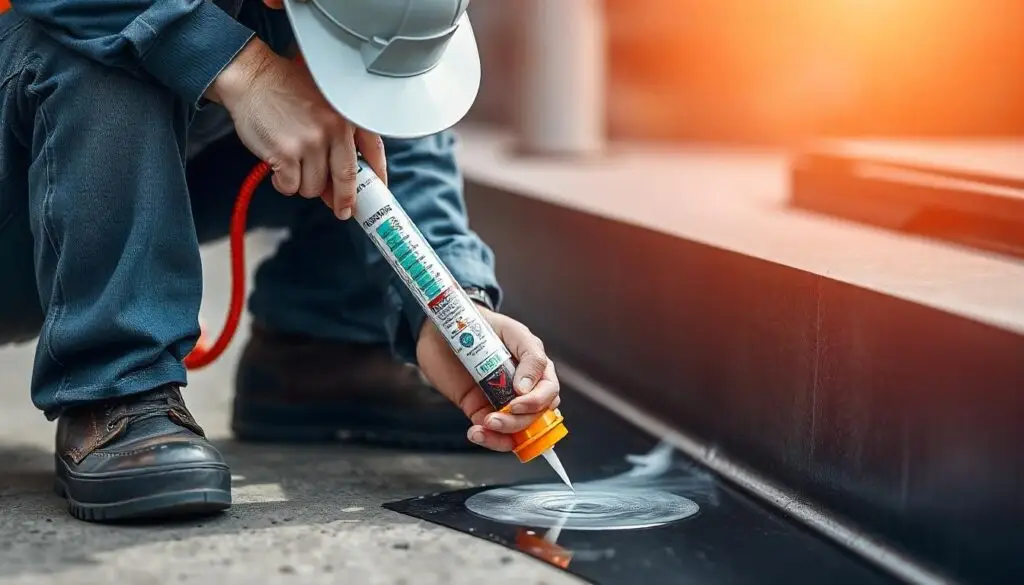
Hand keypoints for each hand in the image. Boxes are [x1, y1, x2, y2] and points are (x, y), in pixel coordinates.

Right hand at [204, 37, 386, 219]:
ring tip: (293, 165)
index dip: (378, 176)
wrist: (251, 77)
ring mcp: (310, 142)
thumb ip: (339, 136)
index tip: (378, 193)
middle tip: (342, 210)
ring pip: (315, 187)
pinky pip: (291, 186)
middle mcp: (333, 128)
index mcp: (347, 115)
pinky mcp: (286, 154)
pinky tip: (278, 168)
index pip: (373, 151)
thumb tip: (343, 180)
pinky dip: (284, 184)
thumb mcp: (326, 102)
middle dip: (344, 200)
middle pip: (346, 178)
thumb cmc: (285, 89)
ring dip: (304, 184)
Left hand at [416, 307, 560, 451]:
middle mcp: (522, 387)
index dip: (537, 401)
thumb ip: (529, 355)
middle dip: (518, 421)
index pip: (549, 391)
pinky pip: (493, 433)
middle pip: (535, 416)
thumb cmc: (477, 323)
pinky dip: (488, 440)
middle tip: (496, 417)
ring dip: (503, 434)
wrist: (439, 329)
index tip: (517, 400)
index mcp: (534, 367)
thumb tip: (527, 388)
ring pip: (517, 429)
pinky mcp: (481, 410)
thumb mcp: (509, 331)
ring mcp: (502, 400)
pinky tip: (476, 433)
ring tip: (483, 427)